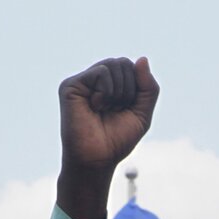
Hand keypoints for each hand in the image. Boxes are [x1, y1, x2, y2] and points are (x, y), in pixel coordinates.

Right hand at [56, 57, 159, 218]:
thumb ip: (148, 87)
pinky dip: (106, 91)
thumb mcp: (142, 114)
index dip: (137, 88)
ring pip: (113, 64)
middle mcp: (94, 80)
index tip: (125, 110)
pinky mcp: (71, 85)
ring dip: (119, 92)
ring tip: (105, 109)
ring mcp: (82, 82)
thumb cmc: (116, 141)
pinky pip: (101, 72)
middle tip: (115, 110)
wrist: (97, 160)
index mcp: (109, 85)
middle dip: (129, 89)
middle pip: (124, 63)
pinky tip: (96, 106)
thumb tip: (142, 59)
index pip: (132, 68)